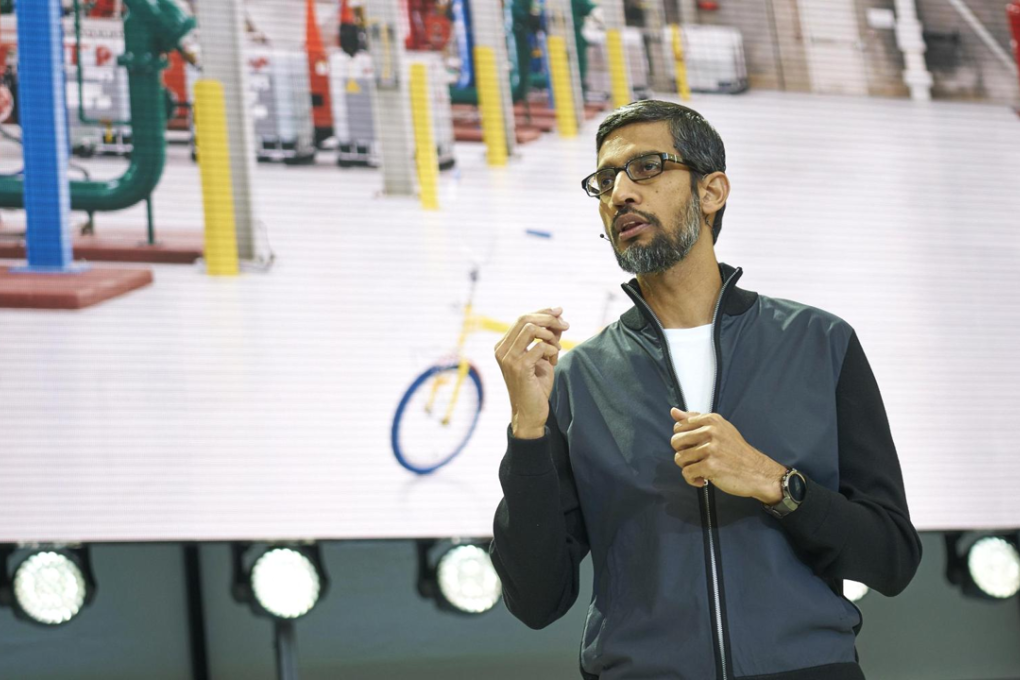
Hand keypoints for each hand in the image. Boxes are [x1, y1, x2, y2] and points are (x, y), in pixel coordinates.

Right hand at [494, 308, 569, 438]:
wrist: (530, 413)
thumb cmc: (535, 386)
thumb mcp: (543, 357)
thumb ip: (547, 338)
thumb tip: (558, 317)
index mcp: (503, 346)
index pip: (522, 319)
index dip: (542, 312)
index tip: (559, 311)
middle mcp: (501, 350)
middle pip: (525, 319)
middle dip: (549, 319)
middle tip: (565, 325)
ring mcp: (508, 359)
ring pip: (530, 328)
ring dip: (550, 334)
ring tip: (557, 348)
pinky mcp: (519, 368)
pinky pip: (540, 346)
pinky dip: (552, 350)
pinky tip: (554, 360)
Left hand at [669, 408, 785, 503]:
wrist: (758, 472)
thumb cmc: (737, 452)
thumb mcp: (719, 428)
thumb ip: (695, 419)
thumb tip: (674, 411)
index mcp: (712, 420)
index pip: (679, 426)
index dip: (683, 440)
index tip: (694, 447)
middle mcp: (711, 431)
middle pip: (675, 441)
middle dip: (682, 453)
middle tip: (696, 459)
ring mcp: (711, 448)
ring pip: (679, 458)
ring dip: (688, 467)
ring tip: (701, 468)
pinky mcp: (711, 465)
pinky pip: (687, 473)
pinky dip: (692, 479)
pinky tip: (703, 478)